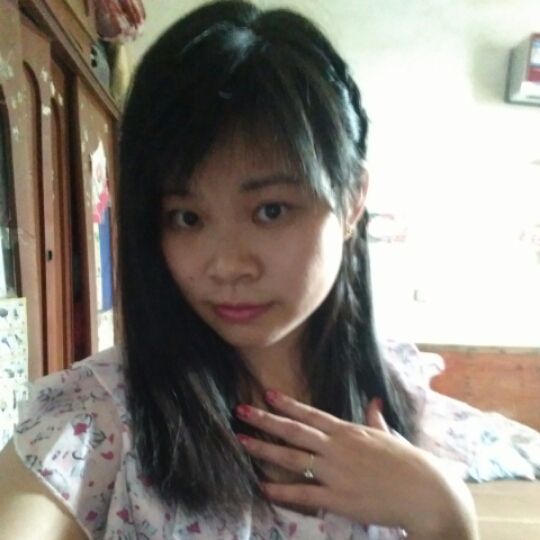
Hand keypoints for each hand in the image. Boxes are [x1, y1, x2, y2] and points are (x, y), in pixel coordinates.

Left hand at [235, 391, 477, 538]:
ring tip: (242, 441)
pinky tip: (263, 487)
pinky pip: (304, 493)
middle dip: (265, 420)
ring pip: (292, 458)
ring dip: (264, 449)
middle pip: (294, 431)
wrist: (426, 493)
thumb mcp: (389, 435)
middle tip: (241, 411)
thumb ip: (376, 419)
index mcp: (348, 432)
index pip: (311, 413)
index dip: (287, 403)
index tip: (266, 393)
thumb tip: (375, 401)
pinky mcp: (338, 499)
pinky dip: (282, 490)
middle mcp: (337, 448)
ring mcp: (335, 473)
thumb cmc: (408, 462)